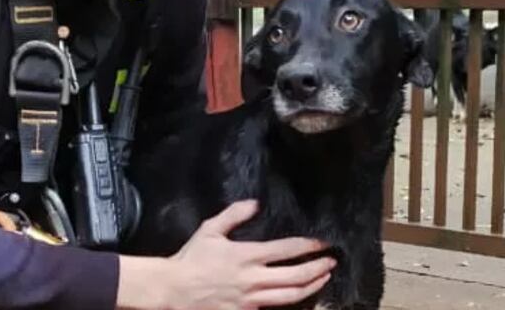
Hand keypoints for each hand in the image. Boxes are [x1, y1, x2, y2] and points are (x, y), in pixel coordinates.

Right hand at [118, 200, 333, 309]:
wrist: (173, 290)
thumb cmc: (192, 259)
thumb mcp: (210, 229)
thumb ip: (234, 214)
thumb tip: (255, 203)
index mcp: (247, 255)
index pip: (287, 250)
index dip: (309, 246)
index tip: (323, 243)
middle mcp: (253, 279)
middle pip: (296, 276)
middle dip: (318, 268)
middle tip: (331, 262)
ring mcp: (251, 300)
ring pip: (290, 296)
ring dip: (311, 286)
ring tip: (324, 278)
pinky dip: (290, 304)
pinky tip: (299, 298)